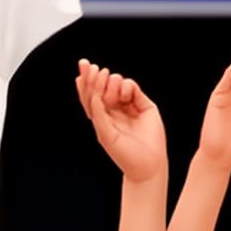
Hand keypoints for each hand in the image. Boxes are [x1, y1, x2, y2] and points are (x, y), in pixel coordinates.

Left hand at [76, 60, 166, 182]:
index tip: (83, 65)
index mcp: (100, 115)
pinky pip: (131, 87)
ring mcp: (128, 105)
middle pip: (100, 85)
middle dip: (95, 76)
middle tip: (95, 69)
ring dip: (111, 84)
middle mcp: (113, 108)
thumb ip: (98, 113)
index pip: (90, 94)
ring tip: (113, 98)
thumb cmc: (124, 154)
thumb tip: (94, 94)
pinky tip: (124, 95)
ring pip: (115, 83)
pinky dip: (126, 86)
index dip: (86, 80)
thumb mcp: (106, 134)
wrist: (147, 165)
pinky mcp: (143, 104)